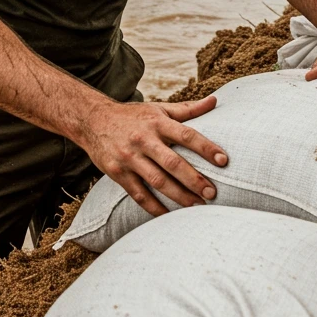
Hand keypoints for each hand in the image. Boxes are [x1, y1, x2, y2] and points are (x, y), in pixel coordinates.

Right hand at [78, 97, 228, 216]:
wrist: (92, 120)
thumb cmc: (132, 116)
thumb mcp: (158, 109)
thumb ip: (187, 109)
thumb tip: (215, 101)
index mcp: (157, 123)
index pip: (186, 135)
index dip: (206, 147)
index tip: (224, 160)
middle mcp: (143, 140)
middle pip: (173, 162)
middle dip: (194, 179)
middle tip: (213, 193)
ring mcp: (129, 157)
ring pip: (157, 181)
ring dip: (179, 196)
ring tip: (197, 206)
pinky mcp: (117, 173)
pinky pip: (139, 194)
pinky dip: (154, 207)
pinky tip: (170, 215)